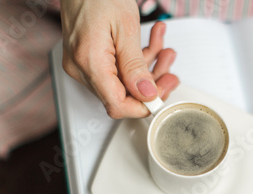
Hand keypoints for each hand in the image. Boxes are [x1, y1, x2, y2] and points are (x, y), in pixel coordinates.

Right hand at [61, 0, 178, 117]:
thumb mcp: (125, 28)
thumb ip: (136, 66)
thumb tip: (146, 94)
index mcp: (90, 62)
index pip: (118, 105)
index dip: (143, 106)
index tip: (162, 95)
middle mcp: (82, 68)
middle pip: (123, 94)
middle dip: (152, 84)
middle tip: (171, 73)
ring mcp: (83, 63)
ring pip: (123, 81)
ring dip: (148, 68)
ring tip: (165, 50)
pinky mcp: (89, 56)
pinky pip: (117, 68)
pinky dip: (137, 59)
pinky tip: (153, 43)